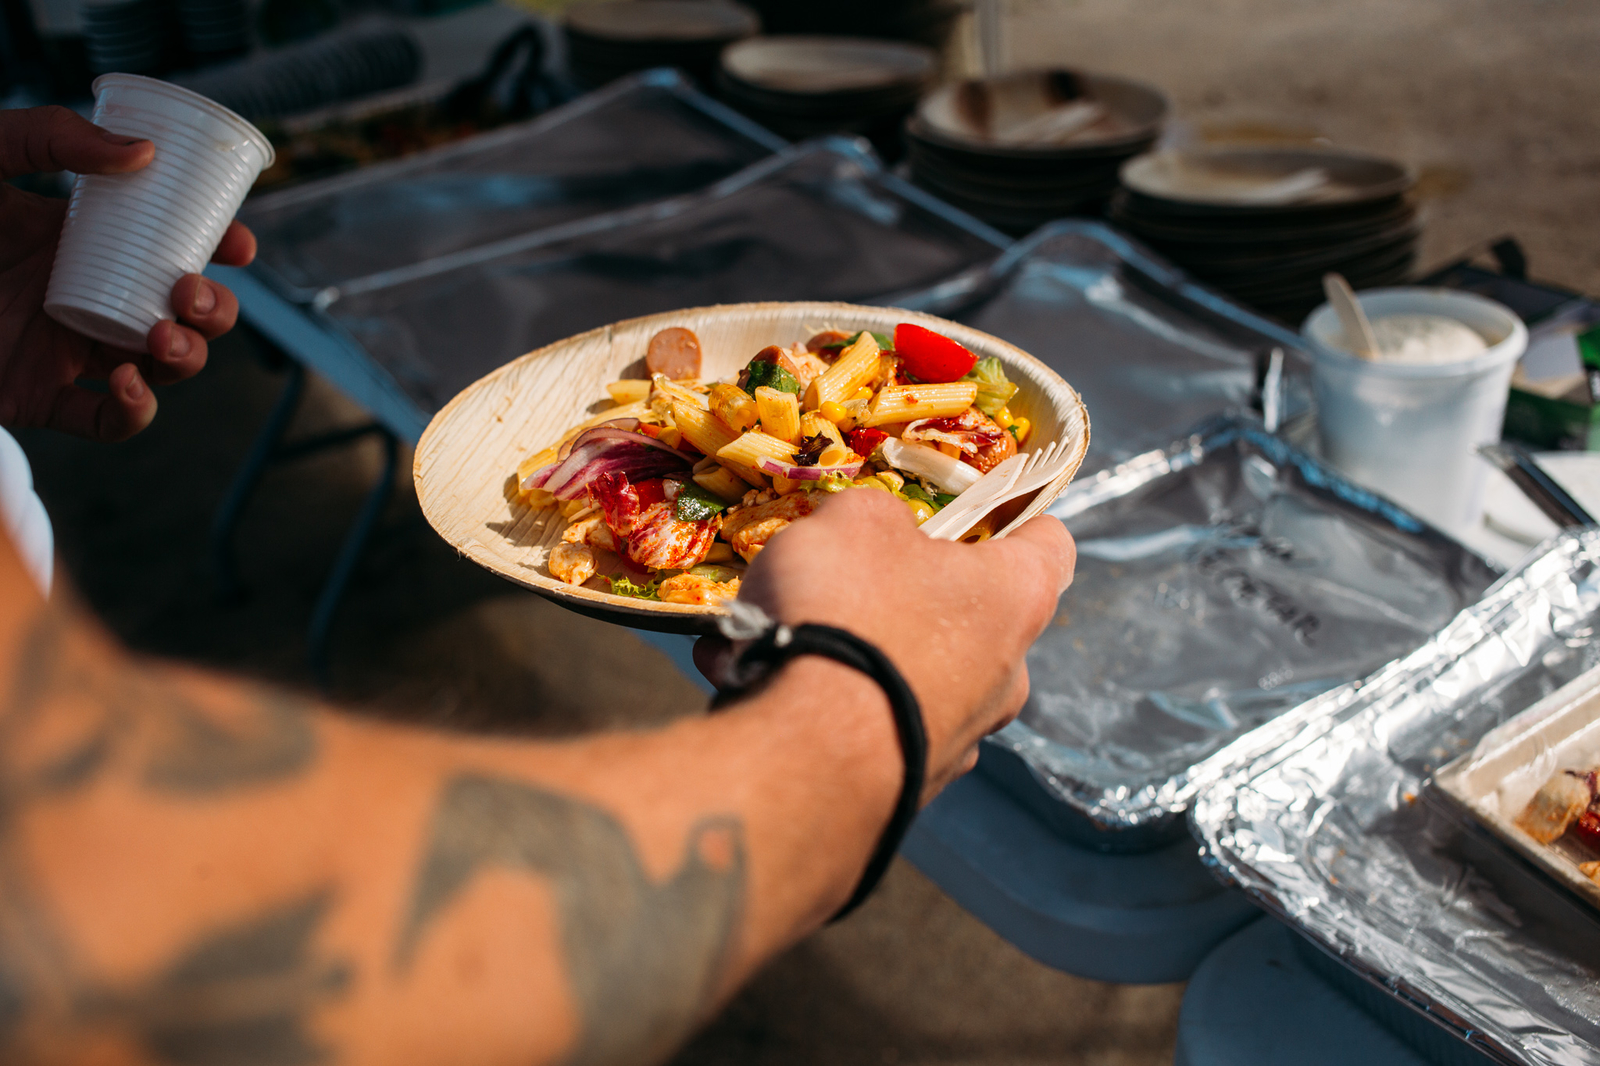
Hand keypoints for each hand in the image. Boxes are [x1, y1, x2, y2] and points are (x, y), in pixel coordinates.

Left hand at [0, 106, 256, 440]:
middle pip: (184, 318)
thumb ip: (50, 138)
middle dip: (214, 312)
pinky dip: (134, 412)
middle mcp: (86, 300)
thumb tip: (144, 155)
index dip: (220, 253)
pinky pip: (108, 422)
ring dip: (186, 358)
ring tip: (162, 335)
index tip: (236, 243)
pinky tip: (127, 382)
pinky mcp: (39, 398)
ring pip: (163, 371)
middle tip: (190, 292)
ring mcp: (66, 352)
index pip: (173, 252)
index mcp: (83, 246)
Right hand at [698, 488, 1074, 798]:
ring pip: (913, 677)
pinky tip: (769, 691)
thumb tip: (882, 538)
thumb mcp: (855, 520)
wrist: (803, 759)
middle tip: (846, 580)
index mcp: (1015, 600)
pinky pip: (872, 730)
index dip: (1017, 516)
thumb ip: (880, 517)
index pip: (1051, 545)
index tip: (978, 508)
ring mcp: (960, 742)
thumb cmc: (848, 613)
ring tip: (782, 640)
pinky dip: (832, 711)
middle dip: (910, 596)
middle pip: (970, 618)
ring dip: (860, 655)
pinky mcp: (910, 789)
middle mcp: (1006, 678)